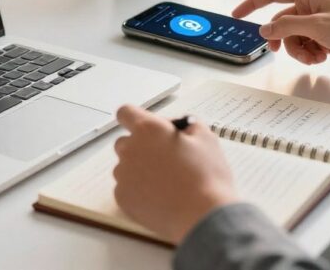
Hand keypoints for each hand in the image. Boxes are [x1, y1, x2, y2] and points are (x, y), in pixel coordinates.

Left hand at [112, 105, 237, 243]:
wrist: (202, 215)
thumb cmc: (207, 176)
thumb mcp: (206, 138)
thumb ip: (186, 124)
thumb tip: (177, 126)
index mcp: (148, 129)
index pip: (126, 112)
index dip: (135, 118)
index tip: (145, 128)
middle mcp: (130, 149)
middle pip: (125, 142)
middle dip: (141, 146)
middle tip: (164, 159)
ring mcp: (124, 175)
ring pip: (125, 166)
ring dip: (139, 169)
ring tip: (166, 182)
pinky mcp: (122, 198)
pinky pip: (126, 188)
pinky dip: (138, 190)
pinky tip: (160, 196)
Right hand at [232, 0, 329, 69]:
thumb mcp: (317, 26)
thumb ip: (287, 27)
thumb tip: (264, 30)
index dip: (252, 4)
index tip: (237, 15)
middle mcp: (312, 5)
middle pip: (281, 22)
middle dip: (283, 40)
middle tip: (280, 51)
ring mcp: (319, 22)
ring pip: (293, 37)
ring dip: (298, 50)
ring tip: (314, 57)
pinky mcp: (326, 36)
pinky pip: (306, 45)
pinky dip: (310, 54)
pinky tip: (324, 57)